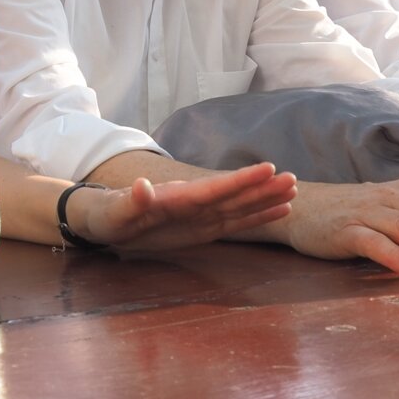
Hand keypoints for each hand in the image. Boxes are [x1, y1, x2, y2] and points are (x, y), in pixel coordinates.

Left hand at [76, 163, 295, 250]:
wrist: (105, 221)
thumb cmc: (108, 214)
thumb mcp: (114, 212)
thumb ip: (131, 201)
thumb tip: (141, 185)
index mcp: (177, 198)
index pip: (214, 188)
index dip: (240, 180)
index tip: (268, 168)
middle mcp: (194, 204)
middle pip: (233, 195)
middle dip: (261, 188)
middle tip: (293, 179)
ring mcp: (200, 216)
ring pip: (238, 207)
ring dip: (265, 200)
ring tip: (293, 192)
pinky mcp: (202, 230)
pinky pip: (234, 223)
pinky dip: (256, 218)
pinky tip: (278, 211)